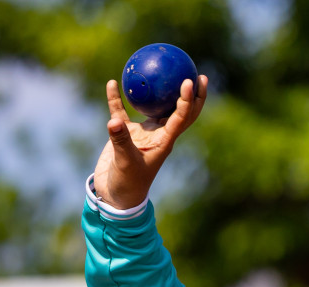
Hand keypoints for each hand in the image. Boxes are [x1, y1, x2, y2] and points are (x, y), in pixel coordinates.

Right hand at [91, 75, 206, 209]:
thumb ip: (121, 141)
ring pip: (156, 107)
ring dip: (162, 90)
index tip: (190, 81)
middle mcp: (158, 134)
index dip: (188, 100)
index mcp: (165, 141)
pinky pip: (122, 111)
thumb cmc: (127, 183)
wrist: (115, 194)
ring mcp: (144, 133)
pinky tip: (114, 82)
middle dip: (192, 94)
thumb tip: (114, 121)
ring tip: (166, 69)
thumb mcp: (125, 162)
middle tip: (195, 72)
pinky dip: (118, 98)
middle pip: (180, 111)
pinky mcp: (127, 133)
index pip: (181, 118)